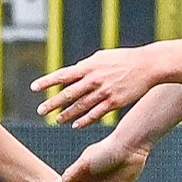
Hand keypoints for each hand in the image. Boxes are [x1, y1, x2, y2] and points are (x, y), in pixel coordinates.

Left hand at [33, 46, 163, 127]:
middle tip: (40, 111)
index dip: (47, 81)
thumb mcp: (101, 57)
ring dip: (67, 114)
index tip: (34, 87)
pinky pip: (96, 114)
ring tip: (56, 120)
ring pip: (80, 106)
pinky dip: (84, 120)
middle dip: (52, 103)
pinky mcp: (114, 102)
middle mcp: (94, 80)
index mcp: (89, 67)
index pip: (63, 75)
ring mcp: (104, 92)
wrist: (148, 65)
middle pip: (68, 94)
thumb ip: (85, 66)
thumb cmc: (123, 59)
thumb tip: (71, 72)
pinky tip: (75, 125)